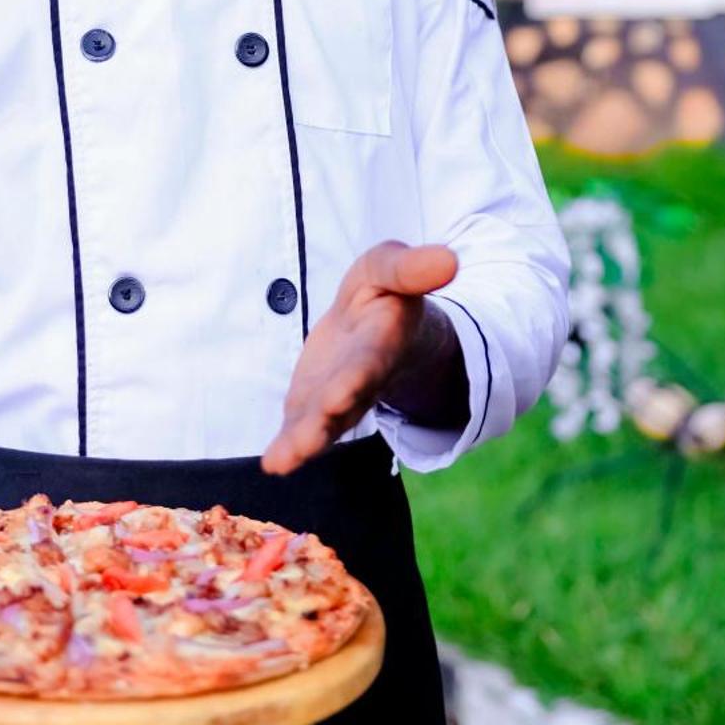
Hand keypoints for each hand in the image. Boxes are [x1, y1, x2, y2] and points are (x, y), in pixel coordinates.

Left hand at [261, 240, 459, 476]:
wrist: (376, 324)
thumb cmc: (385, 293)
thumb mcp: (392, 266)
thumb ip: (413, 267)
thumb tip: (450, 260)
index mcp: (382, 340)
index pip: (371, 360)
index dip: (356, 377)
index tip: (338, 397)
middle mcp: (362, 377)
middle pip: (347, 401)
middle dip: (328, 418)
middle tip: (308, 439)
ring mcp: (337, 396)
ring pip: (325, 424)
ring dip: (307, 441)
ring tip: (285, 460)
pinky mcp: (311, 405)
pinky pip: (300, 429)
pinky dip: (288, 448)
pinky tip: (274, 464)